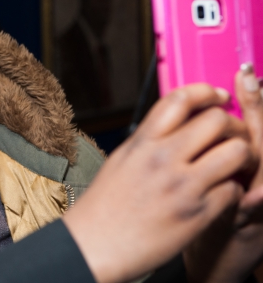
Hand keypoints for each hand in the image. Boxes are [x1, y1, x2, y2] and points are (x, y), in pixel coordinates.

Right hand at [63, 83, 254, 282]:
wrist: (94, 245)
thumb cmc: (104, 207)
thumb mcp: (122, 160)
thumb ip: (149, 139)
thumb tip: (175, 122)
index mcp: (142, 142)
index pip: (181, 99)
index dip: (206, 92)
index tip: (218, 97)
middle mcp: (162, 159)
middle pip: (216, 120)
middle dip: (232, 124)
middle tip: (232, 135)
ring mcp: (182, 186)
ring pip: (235, 151)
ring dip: (242, 154)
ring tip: (235, 163)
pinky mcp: (197, 214)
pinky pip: (234, 189)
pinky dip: (233, 190)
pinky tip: (222, 193)